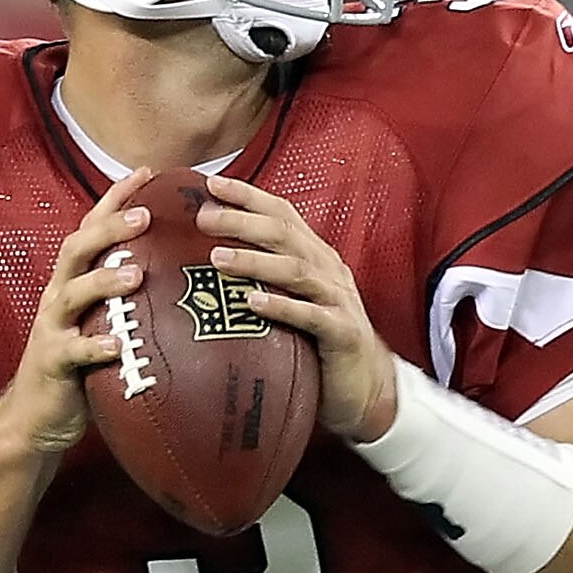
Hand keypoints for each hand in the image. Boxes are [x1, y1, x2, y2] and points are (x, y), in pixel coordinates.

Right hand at [0, 173, 150, 455]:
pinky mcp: (53, 363)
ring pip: (73, 293)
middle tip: (145, 216)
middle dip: (109, 229)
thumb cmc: (81, 368)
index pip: (92, 229)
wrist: (38, 416)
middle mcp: (59, 297)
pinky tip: (115, 345)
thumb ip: (129, 299)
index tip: (145, 172)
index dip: (114, 199)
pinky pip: (72, 351)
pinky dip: (93, 346)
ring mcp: (53, 328)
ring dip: (104, 280)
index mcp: (73, 282)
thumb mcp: (103, 323)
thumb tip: (180, 274)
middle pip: (78, 249)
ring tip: (136, 274)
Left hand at [199, 175, 394, 441]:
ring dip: (254, 260)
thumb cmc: (321, 344)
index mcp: (315, 257)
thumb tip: (213, 259)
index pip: (282, 214)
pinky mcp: (342, 333)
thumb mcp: (295, 300)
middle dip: (242, 220)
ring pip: (295, 270)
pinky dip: (281, 306)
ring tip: (218, 257)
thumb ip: (267, 277)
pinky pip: (310, 316)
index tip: (211, 184)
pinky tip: (252, 302)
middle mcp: (327, 270)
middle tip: (204, 218)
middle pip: (284, 234)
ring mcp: (337, 300)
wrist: (368, 388)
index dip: (248, 196)